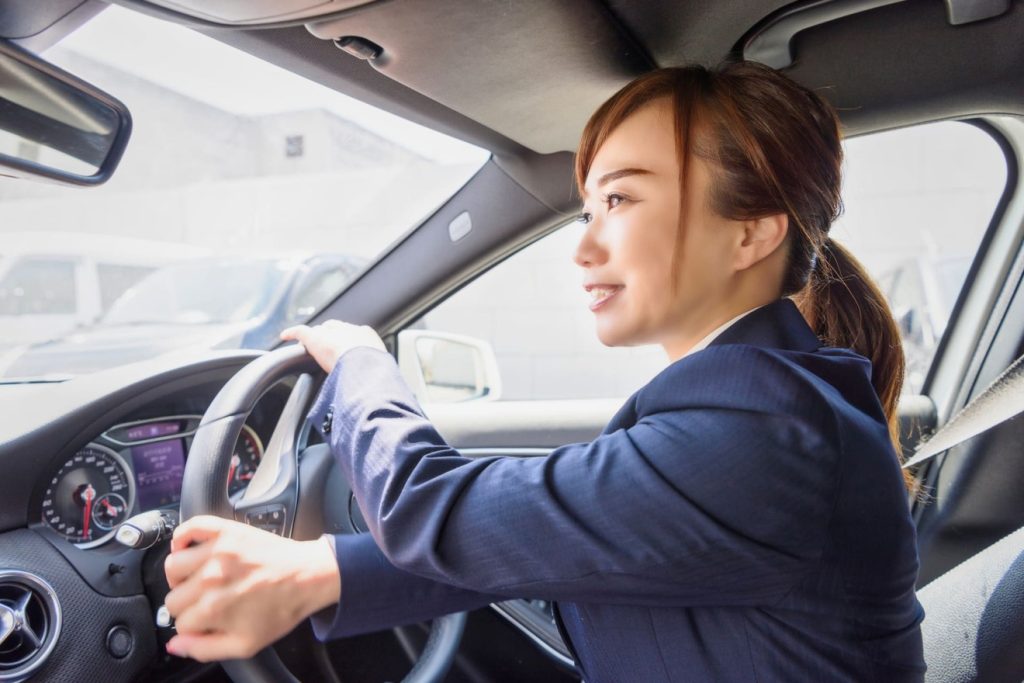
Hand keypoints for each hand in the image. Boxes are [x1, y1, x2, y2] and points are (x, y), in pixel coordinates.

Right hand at [163, 515, 339, 661]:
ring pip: (173, 565)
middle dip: (186, 604)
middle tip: (204, 602)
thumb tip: (175, 644)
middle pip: (173, 596)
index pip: (179, 621)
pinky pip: (191, 526)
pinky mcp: (227, 531)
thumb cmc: (281, 609)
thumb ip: (204, 649)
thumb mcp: (245, 644)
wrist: (308, 577)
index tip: (204, 621)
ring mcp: (217, 551)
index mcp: (213, 608)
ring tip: (197, 580)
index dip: (191, 625)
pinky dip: (183, 536)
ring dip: (180, 576)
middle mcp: (210, 578)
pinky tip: (189, 549)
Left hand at [280, 320, 385, 373]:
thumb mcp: (380, 373)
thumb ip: (374, 375)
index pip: (353, 334)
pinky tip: (284, 336)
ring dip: (314, 337)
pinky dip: (292, 332)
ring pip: (320, 331)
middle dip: (330, 336)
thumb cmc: (376, 373)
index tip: (343, 350)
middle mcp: (350, 330)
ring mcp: (331, 333)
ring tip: (306, 345)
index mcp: (367, 336)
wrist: (365, 366)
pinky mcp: (315, 338)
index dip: (346, 341)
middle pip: (335, 328)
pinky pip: (300, 331)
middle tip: (325, 348)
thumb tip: (377, 390)